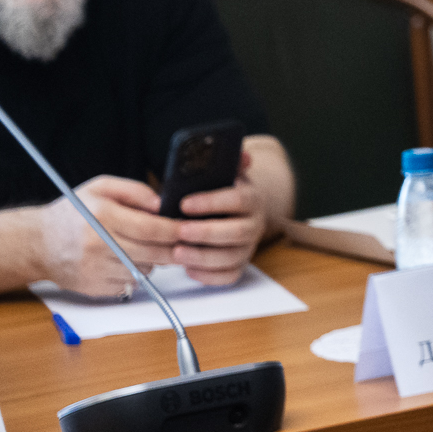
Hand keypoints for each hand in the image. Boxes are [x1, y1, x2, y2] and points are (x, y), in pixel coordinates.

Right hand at [40, 176, 172, 296]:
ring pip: (143, 271)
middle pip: (152, 253)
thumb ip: (135, 191)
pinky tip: (124, 261)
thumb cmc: (72, 213)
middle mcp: (98, 245)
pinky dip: (133, 274)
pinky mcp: (92, 288)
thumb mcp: (101, 188)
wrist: (35, 244)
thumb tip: (162, 205)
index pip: (151, 228)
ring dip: (152, 262)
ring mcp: (94, 269)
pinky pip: (128, 284)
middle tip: (182, 243)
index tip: (190, 230)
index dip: (175, 231)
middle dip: (173, 249)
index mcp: (102, 217)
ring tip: (143, 248)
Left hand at [169, 149, 271, 286]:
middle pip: (238, 232)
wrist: (237, 212)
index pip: (239, 200)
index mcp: (252, 199)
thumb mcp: (226, 173)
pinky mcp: (239, 265)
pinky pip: (229, 276)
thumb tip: (242, 155)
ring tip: (177, 252)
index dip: (212, 202)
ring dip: (203, 257)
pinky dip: (209, 276)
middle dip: (206, 233)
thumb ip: (230, 164)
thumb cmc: (222, 192)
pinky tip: (189, 268)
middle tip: (180, 231)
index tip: (184, 203)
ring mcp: (248, 247)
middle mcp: (254, 224)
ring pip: (232, 257)